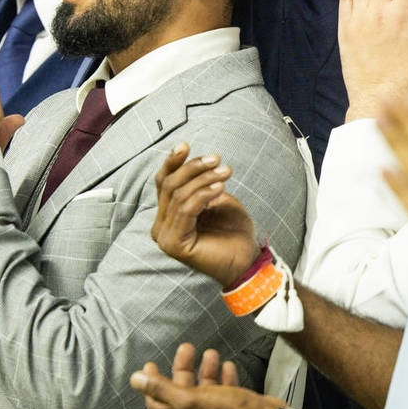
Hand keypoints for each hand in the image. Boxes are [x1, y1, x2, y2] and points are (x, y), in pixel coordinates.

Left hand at [130, 342, 277, 408]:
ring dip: (205, 370)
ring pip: (204, 390)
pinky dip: (223, 378)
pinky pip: (223, 393)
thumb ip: (162, 389)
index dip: (151, 385)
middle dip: (183, 369)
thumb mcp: (191, 399)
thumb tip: (135, 379)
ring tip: (211, 352)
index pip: (157, 404)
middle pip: (182, 393)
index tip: (151, 363)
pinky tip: (227, 366)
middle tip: (187, 348)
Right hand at [150, 144, 257, 288]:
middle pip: (169, 185)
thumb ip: (198, 184)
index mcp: (166, 216)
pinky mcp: (174, 244)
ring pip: (179, 195)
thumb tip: (191, 162)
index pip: (163, 183)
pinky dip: (203, 194)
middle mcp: (160, 227)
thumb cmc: (233, 232)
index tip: (186, 145)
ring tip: (225, 172)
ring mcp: (165, 237)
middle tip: (217, 159)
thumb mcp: (215, 199)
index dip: (172, 162)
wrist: (247, 262)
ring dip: (204, 179)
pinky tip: (220, 187)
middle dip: (194, 168)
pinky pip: (186, 209)